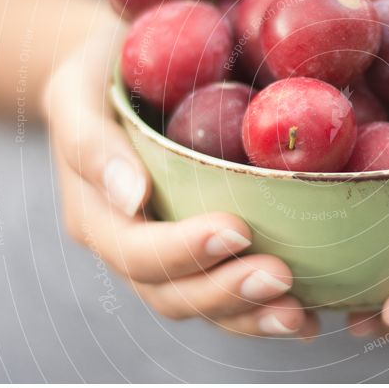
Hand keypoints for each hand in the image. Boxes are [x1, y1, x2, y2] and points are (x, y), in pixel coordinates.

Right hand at [44, 19, 316, 338]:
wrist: (126, 72)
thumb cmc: (101, 74)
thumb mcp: (78, 91)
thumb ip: (91, 142)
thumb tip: (132, 197)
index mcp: (97, 216)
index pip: (136, 251)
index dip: (183, 251)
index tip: (236, 229)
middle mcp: (132, 246)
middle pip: (172, 294)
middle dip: (226, 292)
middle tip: (279, 277)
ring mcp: (169, 255)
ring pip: (205, 306)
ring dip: (251, 315)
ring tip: (298, 314)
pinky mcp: (205, 250)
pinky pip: (230, 292)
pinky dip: (265, 310)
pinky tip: (309, 314)